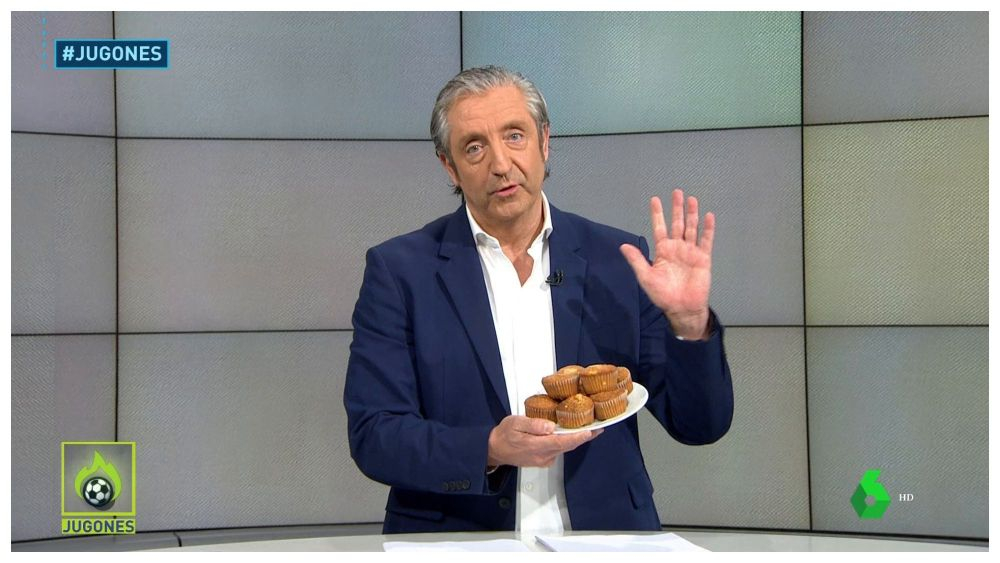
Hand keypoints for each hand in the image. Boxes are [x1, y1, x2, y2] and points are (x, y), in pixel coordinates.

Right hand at [487, 415, 601, 467]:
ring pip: (564, 448)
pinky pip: (558, 450)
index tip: (592, 431)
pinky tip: (569, 434)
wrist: (493, 450)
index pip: (563, 442)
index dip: (580, 437)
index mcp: (536, 446)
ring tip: (587, 428)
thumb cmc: (503, 435)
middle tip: (598, 427)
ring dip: (575, 439)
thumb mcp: (514, 423)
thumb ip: (533, 425)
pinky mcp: (542, 460)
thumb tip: (549, 427)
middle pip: (568, 446)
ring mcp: (543, 460)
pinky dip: (566, 442)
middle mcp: (543, 456)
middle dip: (584, 437)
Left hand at [620, 189, 714, 339]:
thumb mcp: (646, 277)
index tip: (655, 199)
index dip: (657, 214)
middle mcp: (677, 248)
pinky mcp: (703, 258)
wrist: (682, 308)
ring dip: (692, 214)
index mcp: (663, 251)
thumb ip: (637, 260)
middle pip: (677, 224)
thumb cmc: (663, 295)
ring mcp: (691, 252)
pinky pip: (706, 241)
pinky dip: (708, 229)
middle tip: (677, 192)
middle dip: (676, 208)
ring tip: (692, 199)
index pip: (659, 228)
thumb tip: (623, 246)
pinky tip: (708, 216)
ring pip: (691, 228)